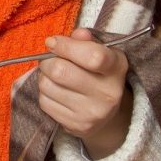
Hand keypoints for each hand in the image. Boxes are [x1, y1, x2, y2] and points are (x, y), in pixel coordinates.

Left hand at [37, 27, 131, 159]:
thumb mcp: (100, 52)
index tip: (52, 42)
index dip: (66, 46)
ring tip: (54, 76)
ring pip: (47, 86)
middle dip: (47, 61)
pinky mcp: (76, 126)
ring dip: (44, 77)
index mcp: (116, 68)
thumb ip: (87, 40)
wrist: (106, 114)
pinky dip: (44, 93)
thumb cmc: (98, 73)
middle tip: (49, 59)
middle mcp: (108, 93)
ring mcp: (92, 113)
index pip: (92, 56)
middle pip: (61, 71)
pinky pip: (44, 102)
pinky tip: (55, 91)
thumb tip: (77, 34)